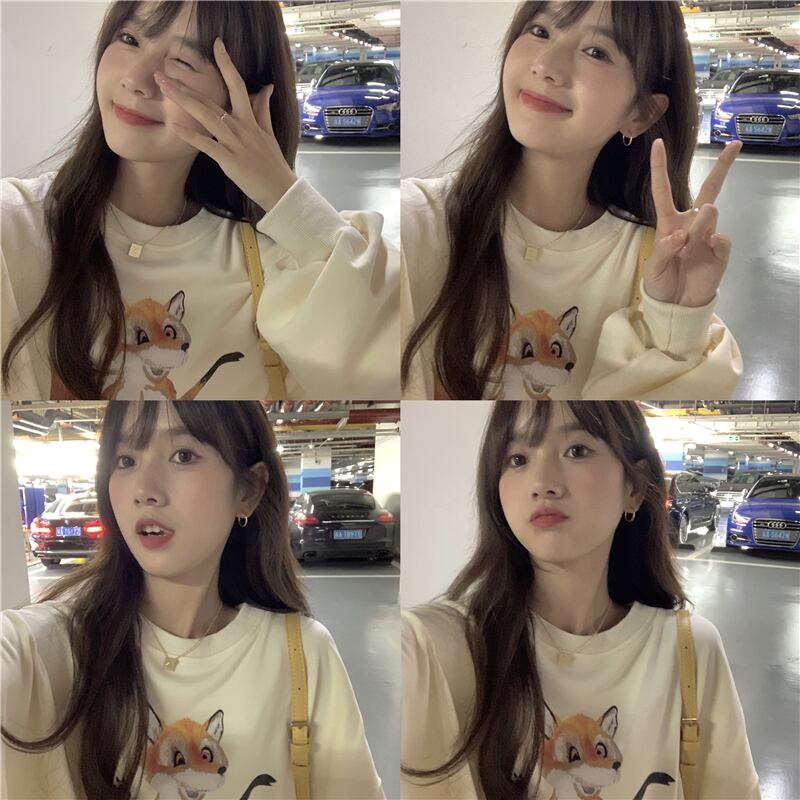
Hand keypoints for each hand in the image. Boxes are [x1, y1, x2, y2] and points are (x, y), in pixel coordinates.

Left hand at [155, 37, 296, 212]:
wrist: (281, 190)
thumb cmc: (274, 164)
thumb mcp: (269, 134)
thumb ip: (263, 110)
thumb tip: (266, 88)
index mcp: (250, 120)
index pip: (237, 85)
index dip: (227, 64)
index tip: (216, 44)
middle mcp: (241, 127)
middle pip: (211, 100)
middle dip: (186, 86)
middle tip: (162, 73)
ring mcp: (234, 143)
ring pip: (207, 117)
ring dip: (184, 101)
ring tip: (164, 88)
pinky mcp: (229, 160)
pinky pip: (207, 145)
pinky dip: (191, 136)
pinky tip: (175, 126)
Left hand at [643, 137, 741, 307]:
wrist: (677, 305)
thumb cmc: (661, 282)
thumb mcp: (652, 268)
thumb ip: (663, 250)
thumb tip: (682, 237)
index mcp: (668, 223)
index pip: (663, 191)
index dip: (660, 168)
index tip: (658, 143)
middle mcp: (690, 224)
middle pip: (708, 189)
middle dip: (722, 167)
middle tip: (735, 145)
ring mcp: (708, 235)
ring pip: (709, 215)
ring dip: (699, 225)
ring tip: (689, 246)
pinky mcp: (720, 251)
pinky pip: (722, 239)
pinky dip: (715, 242)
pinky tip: (709, 248)